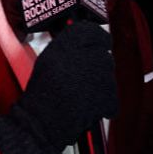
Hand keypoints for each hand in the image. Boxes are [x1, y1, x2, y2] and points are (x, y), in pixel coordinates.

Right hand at [0, 22, 117, 153]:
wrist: (40, 122)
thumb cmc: (41, 96)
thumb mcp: (48, 61)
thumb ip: (67, 47)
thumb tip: (86, 43)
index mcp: (65, 46)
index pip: (90, 30)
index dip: (98, 37)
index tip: (101, 41)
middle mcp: (81, 56)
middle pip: (102, 54)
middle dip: (97, 66)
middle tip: (84, 79)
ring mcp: (96, 76)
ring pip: (109, 75)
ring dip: (101, 84)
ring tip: (82, 95)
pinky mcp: (105, 96)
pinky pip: (112, 96)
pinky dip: (104, 103)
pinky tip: (88, 106)